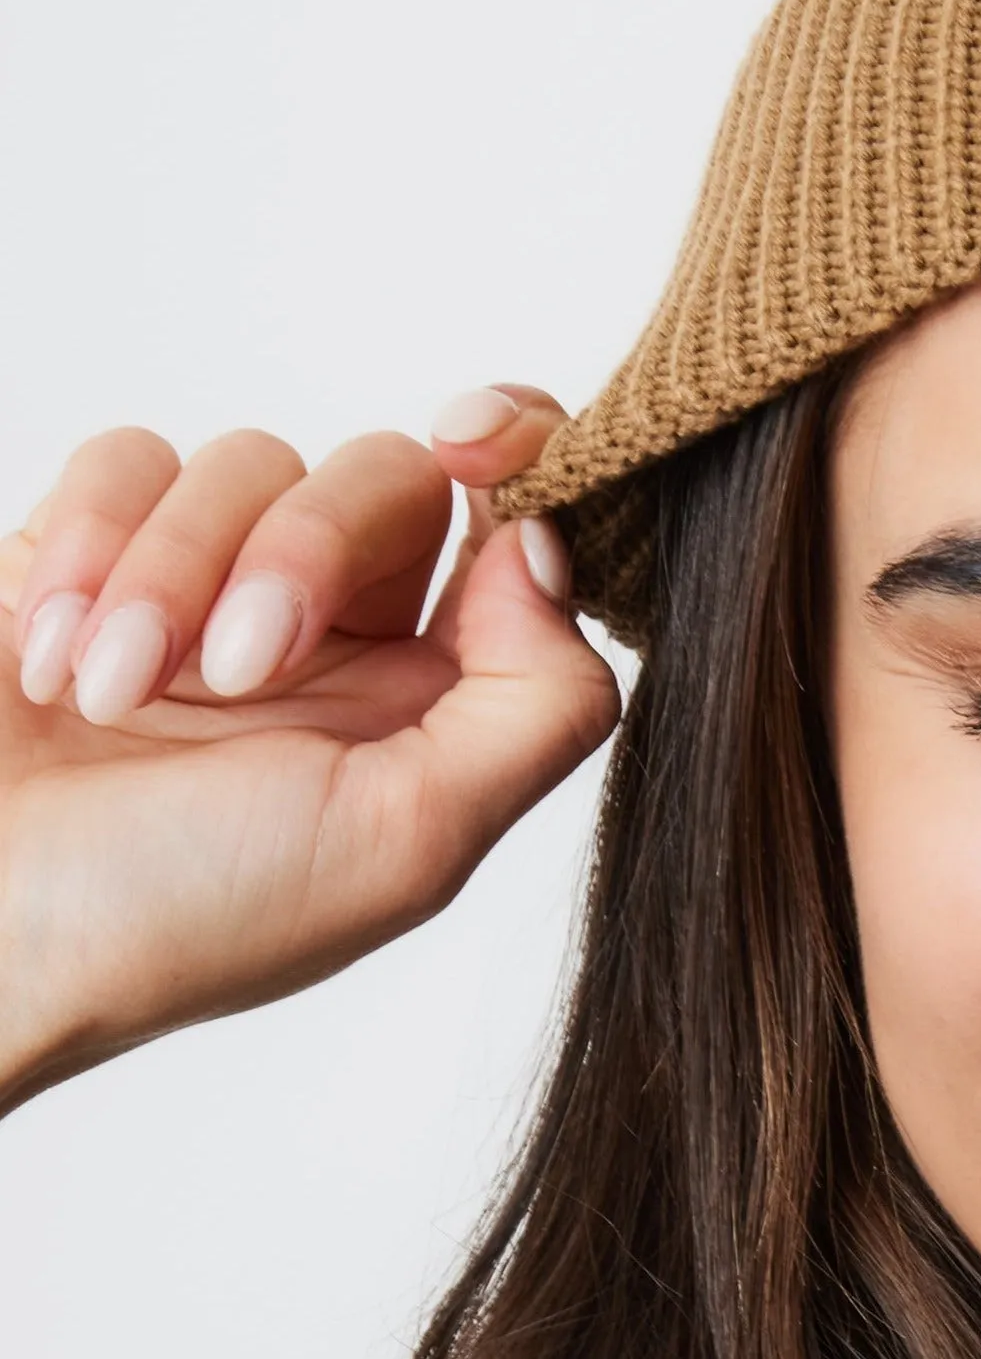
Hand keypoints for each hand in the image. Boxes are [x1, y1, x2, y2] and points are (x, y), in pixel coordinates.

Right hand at [0, 388, 616, 1107]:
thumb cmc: (175, 916)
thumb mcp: (407, 843)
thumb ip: (532, 706)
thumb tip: (553, 553)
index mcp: (428, 705)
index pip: (518, 529)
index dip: (520, 451)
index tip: (472, 442)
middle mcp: (336, 641)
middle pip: (385, 478)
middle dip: (304, 548)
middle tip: (235, 667)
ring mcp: (209, 591)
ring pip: (246, 461)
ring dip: (171, 575)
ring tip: (107, 696)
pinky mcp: (88, 554)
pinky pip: (127, 460)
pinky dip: (87, 550)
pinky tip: (49, 663)